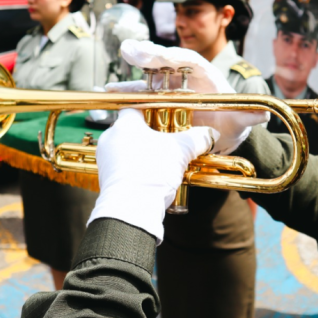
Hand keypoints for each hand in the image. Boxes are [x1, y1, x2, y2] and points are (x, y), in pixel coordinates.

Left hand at [87, 109, 218, 241]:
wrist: (131, 210)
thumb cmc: (151, 173)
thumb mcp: (181, 152)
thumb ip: (197, 138)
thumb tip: (211, 134)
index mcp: (124, 125)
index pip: (135, 106)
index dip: (152, 109)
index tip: (165, 114)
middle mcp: (110, 139)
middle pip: (132, 129)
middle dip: (150, 134)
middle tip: (167, 138)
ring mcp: (106, 160)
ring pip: (127, 149)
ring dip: (144, 152)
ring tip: (162, 160)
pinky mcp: (107, 179)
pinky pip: (123, 167)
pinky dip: (137, 168)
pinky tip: (152, 176)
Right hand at [105, 40, 268, 153]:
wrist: (223, 132)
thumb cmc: (233, 119)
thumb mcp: (242, 119)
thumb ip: (250, 116)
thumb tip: (261, 116)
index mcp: (205, 74)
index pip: (189, 60)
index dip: (173, 55)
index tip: (158, 54)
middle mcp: (186, 77)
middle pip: (164, 62)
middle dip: (147, 55)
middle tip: (129, 50)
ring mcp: (170, 88)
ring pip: (149, 78)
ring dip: (131, 78)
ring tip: (113, 81)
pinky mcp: (160, 101)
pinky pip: (141, 95)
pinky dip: (126, 94)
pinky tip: (110, 92)